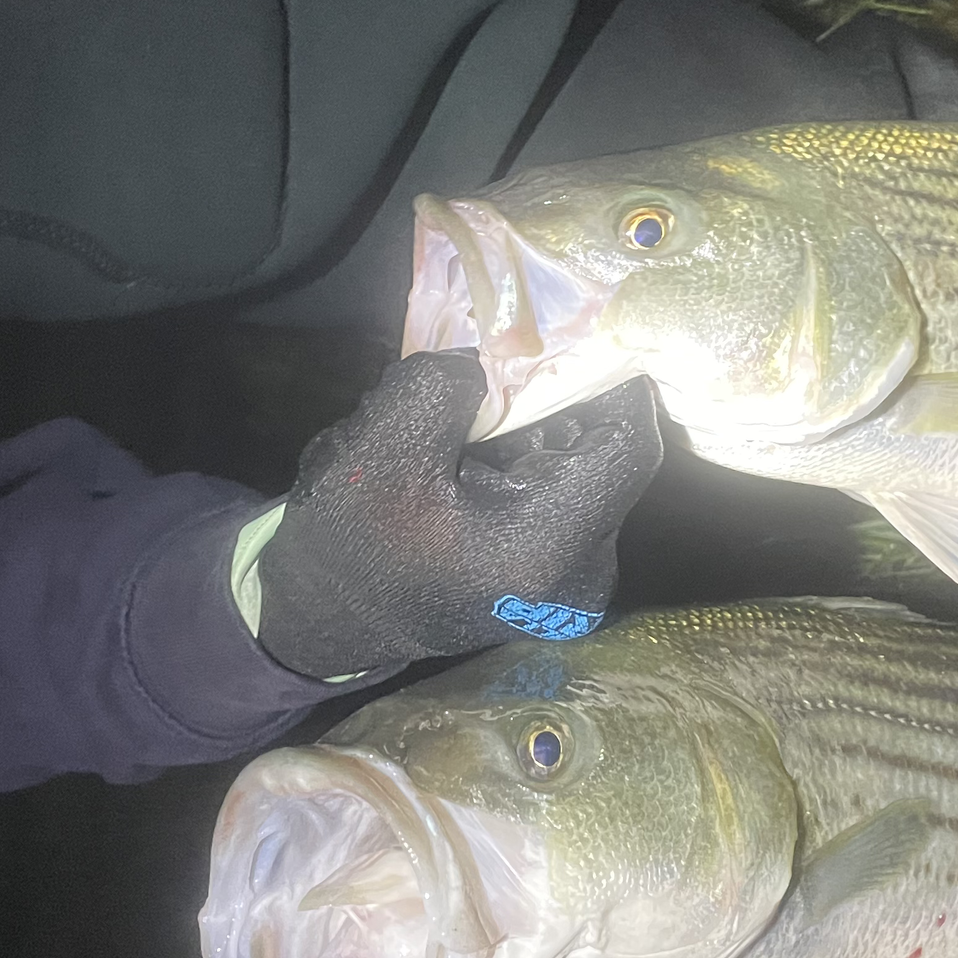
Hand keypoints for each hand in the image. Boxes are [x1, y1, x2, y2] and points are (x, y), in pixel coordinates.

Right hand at [255, 351, 661, 678]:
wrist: (328, 622)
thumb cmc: (349, 546)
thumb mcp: (378, 450)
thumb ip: (443, 387)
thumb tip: (493, 358)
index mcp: (544, 547)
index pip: (628, 443)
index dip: (610, 380)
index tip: (566, 335)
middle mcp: (581, 575)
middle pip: (603, 455)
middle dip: (557, 401)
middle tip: (502, 368)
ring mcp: (574, 583)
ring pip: (582, 471)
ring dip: (537, 431)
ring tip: (474, 419)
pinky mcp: (557, 579)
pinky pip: (564, 498)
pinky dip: (529, 462)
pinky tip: (476, 454)